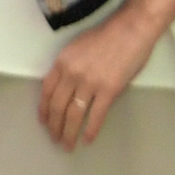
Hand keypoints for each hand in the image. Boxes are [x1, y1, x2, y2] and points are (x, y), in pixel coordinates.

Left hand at [39, 11, 151, 147]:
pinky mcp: (109, 90)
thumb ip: (68, 67)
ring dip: (68, 132)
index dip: (44, 109)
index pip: (46, 91)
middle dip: (54, 126)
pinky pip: (96, 115)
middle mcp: (72, 74)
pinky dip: (90, 130)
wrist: (131, 29)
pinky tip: (87, 140)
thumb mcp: (76, 48)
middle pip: (57, 106)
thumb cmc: (106, 36)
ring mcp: (90, 83)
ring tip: (67, 145)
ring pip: (74, 114)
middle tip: (55, 139)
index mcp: (62, 62)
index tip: (43, 122)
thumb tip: (64, 87)